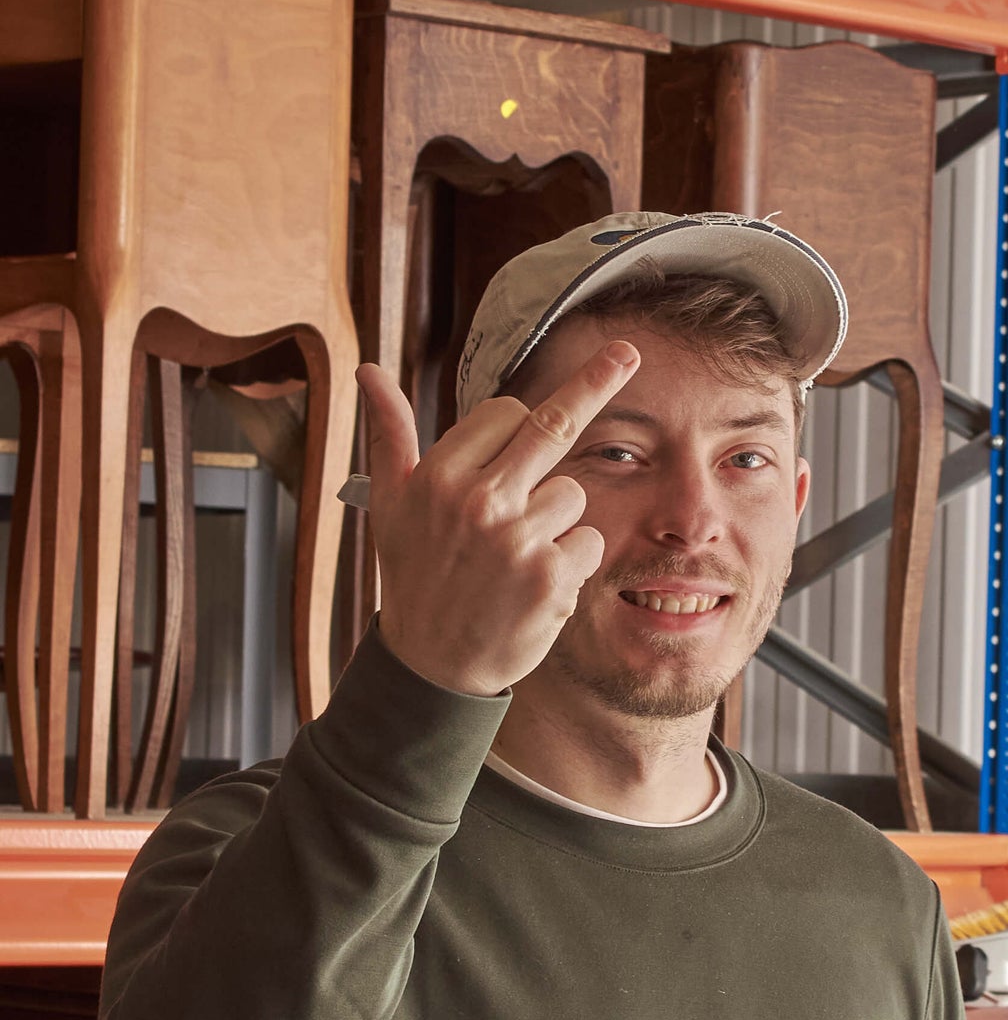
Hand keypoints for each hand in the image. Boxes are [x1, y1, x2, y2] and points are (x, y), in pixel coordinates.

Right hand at [356, 340, 639, 696]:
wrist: (433, 665)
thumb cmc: (415, 577)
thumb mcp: (390, 504)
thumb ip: (387, 434)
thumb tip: (367, 370)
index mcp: (439, 474)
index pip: (505, 413)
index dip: (517, 426)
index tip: (527, 429)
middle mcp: (479, 499)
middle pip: (553, 425)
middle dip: (596, 381)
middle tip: (628, 354)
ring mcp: (518, 538)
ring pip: (574, 494)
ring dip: (560, 521)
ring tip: (520, 557)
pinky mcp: (551, 576)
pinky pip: (589, 541)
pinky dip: (575, 562)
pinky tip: (539, 584)